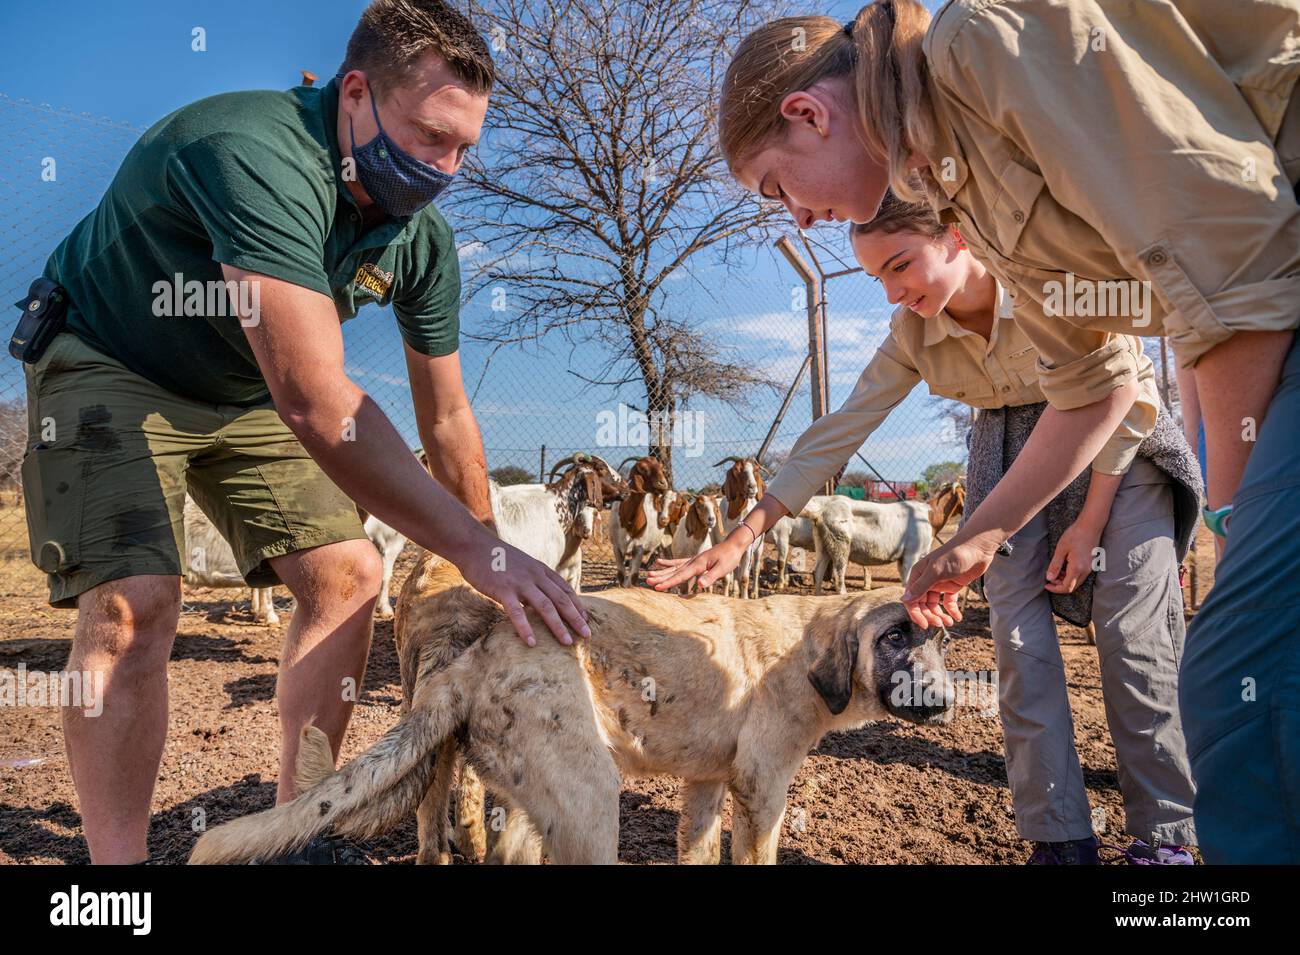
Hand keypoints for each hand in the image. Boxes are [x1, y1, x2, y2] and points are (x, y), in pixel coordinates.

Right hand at [456, 537, 589, 647]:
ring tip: (567, 642)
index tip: (586, 620)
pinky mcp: (503, 590)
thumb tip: (543, 597)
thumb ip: (534, 579)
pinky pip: (517, 612)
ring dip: (558, 626)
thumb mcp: (523, 565)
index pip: (565, 589)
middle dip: (576, 618)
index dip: (578, 605)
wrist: (474, 546)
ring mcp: (520, 583)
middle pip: (561, 599)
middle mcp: (535, 576)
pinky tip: (532, 642)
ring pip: (545, 607)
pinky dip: (526, 628)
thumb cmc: (497, 559)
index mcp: (541, 570)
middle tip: (587, 635)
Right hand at [646, 538, 745, 593]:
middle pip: (674, 571)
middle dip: (661, 577)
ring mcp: (692, 560)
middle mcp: (692, 562)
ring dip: (661, 572)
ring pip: (673, 567)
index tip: (657, 587)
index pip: (681, 576)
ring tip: (649, 574)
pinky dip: (668, 563)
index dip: (668, 582)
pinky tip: (659, 562)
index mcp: (698, 565)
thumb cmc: (729, 557)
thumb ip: (711, 576)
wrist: (733, 545)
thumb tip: (700, 585)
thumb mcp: (723, 569)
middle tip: (648, 582)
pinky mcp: (694, 560)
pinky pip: (678, 563)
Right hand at [901, 533, 1000, 628]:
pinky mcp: (952, 585)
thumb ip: (921, 586)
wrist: (978, 547)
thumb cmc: (955, 554)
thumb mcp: (936, 571)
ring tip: (949, 622)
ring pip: (935, 605)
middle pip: (923, 604)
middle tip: (939, 624)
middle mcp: (927, 580)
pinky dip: (952, 610)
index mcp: (918, 575)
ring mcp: (940, 583)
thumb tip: (904, 600)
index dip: (916, 613)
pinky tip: (957, 617)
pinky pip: (948, 601)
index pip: (912, 598)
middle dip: (930, 615)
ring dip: (940, 615)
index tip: (925, 624)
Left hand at [1044, 519, 1101, 593]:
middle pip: (1072, 587)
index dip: (1055, 589)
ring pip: (1076, 582)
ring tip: (1055, 571)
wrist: (1091, 525)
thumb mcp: (1061, 549)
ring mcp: (1090, 568)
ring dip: (1065, 580)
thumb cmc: (1075, 535)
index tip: (1046, 584)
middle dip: (1059, 585)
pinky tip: (1064, 567)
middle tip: (1049, 577)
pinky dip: (1071, 575)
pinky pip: (1080, 575)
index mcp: (1077, 568)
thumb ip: (1055, 565)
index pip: (1066, 587)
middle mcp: (1086, 570)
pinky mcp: (1091, 564)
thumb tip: (1049, 578)